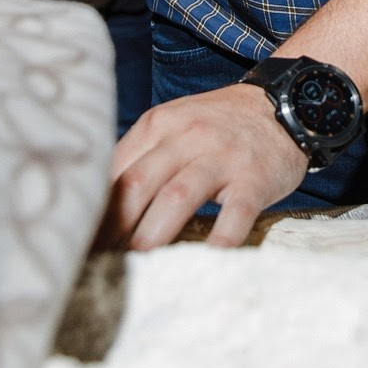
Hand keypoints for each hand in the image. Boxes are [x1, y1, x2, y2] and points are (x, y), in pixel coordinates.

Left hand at [103, 82, 309, 248]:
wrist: (284, 103)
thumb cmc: (220, 124)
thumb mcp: (175, 125)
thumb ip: (142, 155)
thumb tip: (100, 201)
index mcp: (159, 124)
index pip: (118, 168)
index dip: (97, 206)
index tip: (84, 236)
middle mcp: (188, 136)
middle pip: (140, 182)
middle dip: (116, 224)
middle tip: (102, 258)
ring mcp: (222, 157)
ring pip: (179, 196)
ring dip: (153, 233)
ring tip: (138, 263)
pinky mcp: (254, 179)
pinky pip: (234, 213)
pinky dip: (219, 240)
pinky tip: (205, 262)